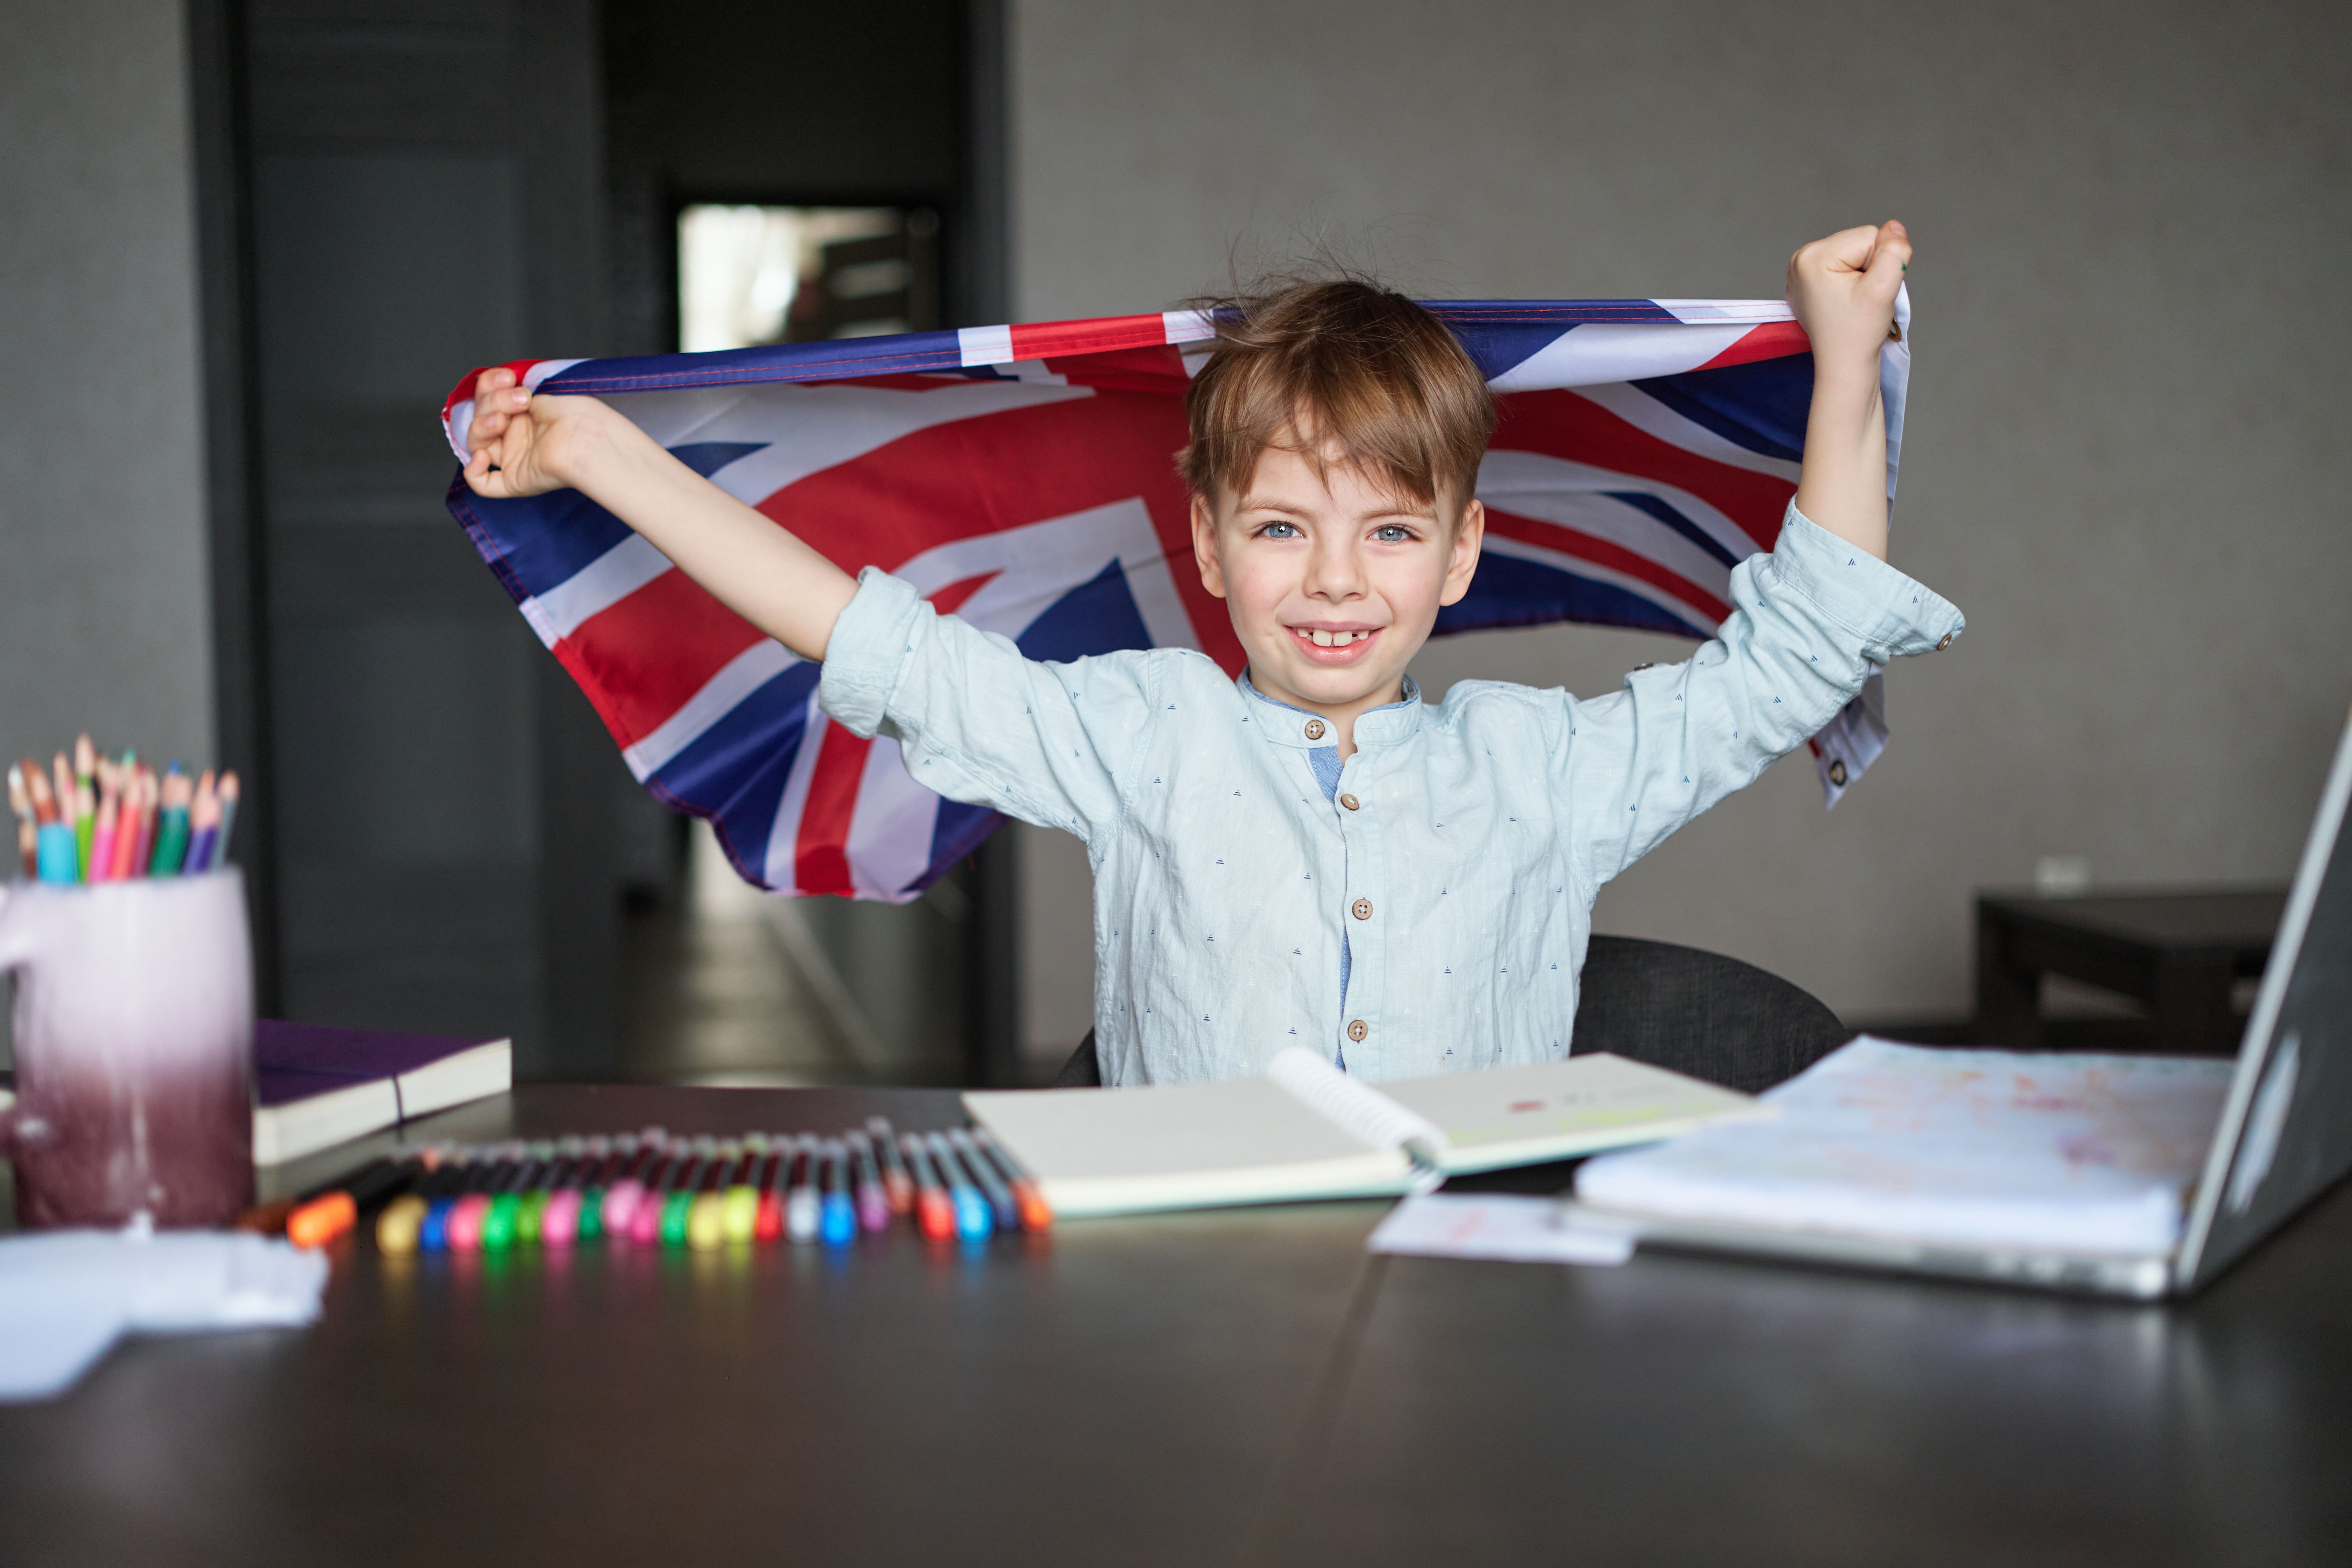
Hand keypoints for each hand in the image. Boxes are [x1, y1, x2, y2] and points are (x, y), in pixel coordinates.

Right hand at [460, 366, 607, 498]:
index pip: (488, 397)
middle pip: (481, 417)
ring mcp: (514, 458)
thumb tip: (499, 387)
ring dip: (483, 425)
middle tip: (522, 399)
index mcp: (522, 414)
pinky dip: (473, 470)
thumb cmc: (579, 415)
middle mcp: (516, 436)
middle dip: (493, 401)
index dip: (489, 384)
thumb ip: (513, 392)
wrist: (591, 437)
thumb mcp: (543, 394)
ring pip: (475, 443)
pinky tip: (483, 456)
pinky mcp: (516, 481)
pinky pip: (482, 484)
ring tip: (504, 419)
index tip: (508, 377)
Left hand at [1785, 220, 1909, 384]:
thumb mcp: (1883, 290)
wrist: (1843, 365)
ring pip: (1854, 252)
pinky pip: (1843, 265)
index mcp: (1812, 256)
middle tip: (1860, 298)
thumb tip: (1894, 226)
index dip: (1879, 263)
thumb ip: (1894, 252)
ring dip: (1862, 274)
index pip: (1869, 236)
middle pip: (1859, 242)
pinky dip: (1851, 280)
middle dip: (1869, 267)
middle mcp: (1800, 258)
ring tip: (1853, 301)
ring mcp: (1801, 270)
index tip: (1867, 292)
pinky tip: (1845, 301)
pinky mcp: (1808, 280)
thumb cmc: (1858, 333)